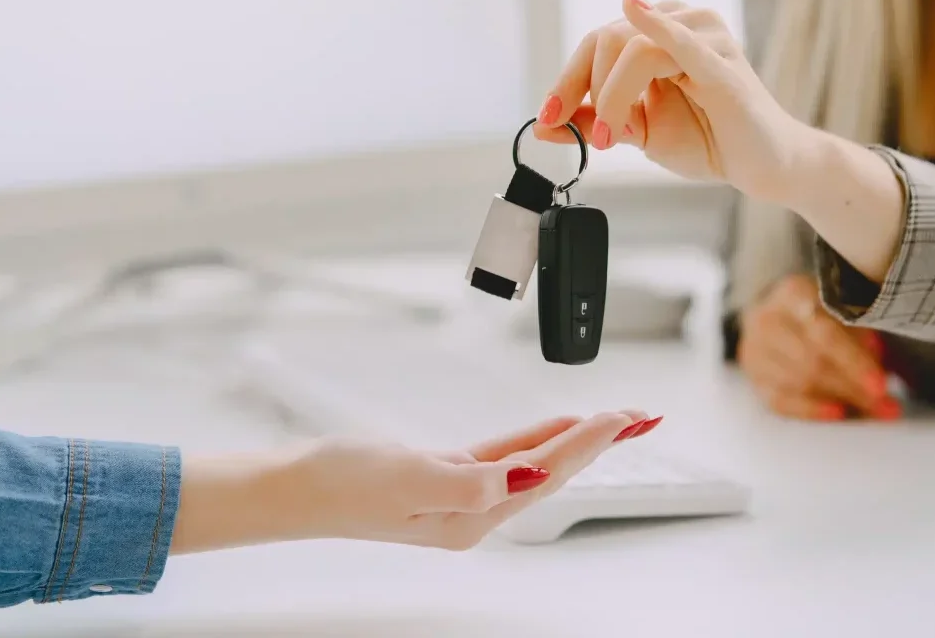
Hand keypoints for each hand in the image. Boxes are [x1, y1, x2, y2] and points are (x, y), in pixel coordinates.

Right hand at [172, 411, 659, 553]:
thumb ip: (467, 481)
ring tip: (613, 423)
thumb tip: (521, 479)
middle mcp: (472, 512)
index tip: (621, 419)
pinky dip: (534, 438)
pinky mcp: (444, 477)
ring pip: (534, 463)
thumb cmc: (340, 483)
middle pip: (552, 471)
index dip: (587, 442)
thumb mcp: (405, 476)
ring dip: (575, 440)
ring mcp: (460, 495)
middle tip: (641, 419)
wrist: (294, 487)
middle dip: (599, 443)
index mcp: (470, 516)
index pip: (545, 472)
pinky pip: (505, 457)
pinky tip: (552, 428)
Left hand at [533, 0, 812, 202]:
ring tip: (617, 137)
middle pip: (608, 39)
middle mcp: (682, 22)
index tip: (548, 119)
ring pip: (632, 48)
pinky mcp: (721, 62)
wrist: (761, 166)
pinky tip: (635, 9)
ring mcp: (705, 36)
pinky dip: (656, 26)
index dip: (566, 80)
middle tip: (598, 140)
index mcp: (660, 32)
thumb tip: (546, 125)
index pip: (597, 42)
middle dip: (588, 92)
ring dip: (613, 97)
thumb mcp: (639, 131)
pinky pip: (680, 39)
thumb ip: (597, 121)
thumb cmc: (710, 140)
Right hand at [737, 275, 899, 420]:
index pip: (825, 333)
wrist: (776, 313)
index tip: (880, 386)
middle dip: (853, 388)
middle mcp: (767, 320)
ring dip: (840, 400)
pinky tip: (838, 413)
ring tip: (873, 409)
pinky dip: (811, 410)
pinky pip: (780, 400)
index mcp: (793, 294)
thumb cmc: (819, 311)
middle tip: (886, 404)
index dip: (855, 362)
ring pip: (799, 383)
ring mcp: (755, 349)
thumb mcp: (841, 308)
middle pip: (812, 362)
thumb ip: (861, 336)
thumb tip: (880, 375)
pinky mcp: (753, 375)